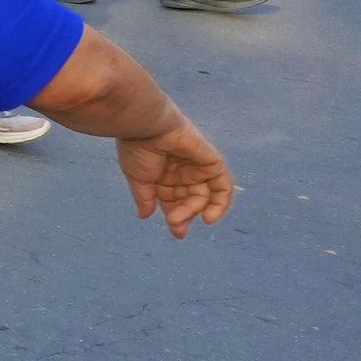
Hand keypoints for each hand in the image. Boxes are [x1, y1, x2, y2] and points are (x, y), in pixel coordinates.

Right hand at [116, 114, 234, 237]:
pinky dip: (221, 203)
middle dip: (184, 216)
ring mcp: (198, 168)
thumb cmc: (138, 149)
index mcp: (163, 176)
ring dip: (194, 210)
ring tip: (180, 220)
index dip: (176, 217)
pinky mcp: (211, 162)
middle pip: (189, 200)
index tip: (176, 233)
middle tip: (176, 227)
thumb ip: (145, 198)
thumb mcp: (138, 179)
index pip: (174, 200)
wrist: (146, 126)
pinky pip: (223, 186)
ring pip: (204, 196)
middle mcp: (182, 173)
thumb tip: (144, 216)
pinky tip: (209, 217)